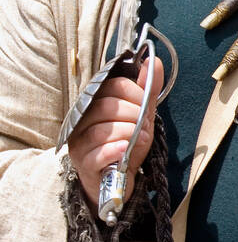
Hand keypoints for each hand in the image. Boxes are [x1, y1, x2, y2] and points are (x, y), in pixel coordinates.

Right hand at [67, 56, 164, 214]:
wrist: (117, 180)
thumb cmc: (126, 144)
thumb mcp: (141, 116)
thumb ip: (147, 90)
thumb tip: (153, 61)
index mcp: (95, 104)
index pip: (111, 87)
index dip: (134, 93)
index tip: (146, 106)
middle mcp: (82, 121)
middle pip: (106, 106)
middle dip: (132, 113)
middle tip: (144, 125)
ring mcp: (80, 142)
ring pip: (101, 130)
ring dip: (127, 132)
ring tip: (140, 139)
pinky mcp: (83, 163)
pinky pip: (97, 152)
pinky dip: (114, 149)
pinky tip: (125, 150)